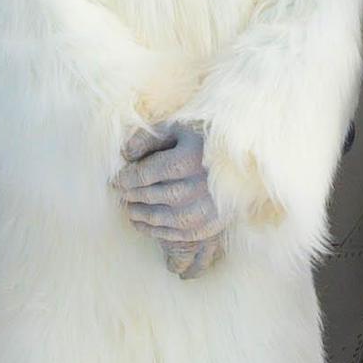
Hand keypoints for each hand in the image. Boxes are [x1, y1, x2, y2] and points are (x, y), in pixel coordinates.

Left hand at [114, 124, 227, 269]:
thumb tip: (125, 154)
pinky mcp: (213, 224)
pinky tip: (144, 225)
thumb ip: (149, 137)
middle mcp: (198, 186)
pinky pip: (177, 233)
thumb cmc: (206, 138)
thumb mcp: (178, 128)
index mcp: (188, 159)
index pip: (145, 173)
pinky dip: (156, 231)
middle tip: (120, 194)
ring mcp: (207, 208)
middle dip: (131, 195)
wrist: (245, 159)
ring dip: (140, 215)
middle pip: (151, 195)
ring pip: (161, 217)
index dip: (125, 178)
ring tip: (129, 209)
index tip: (116, 180)